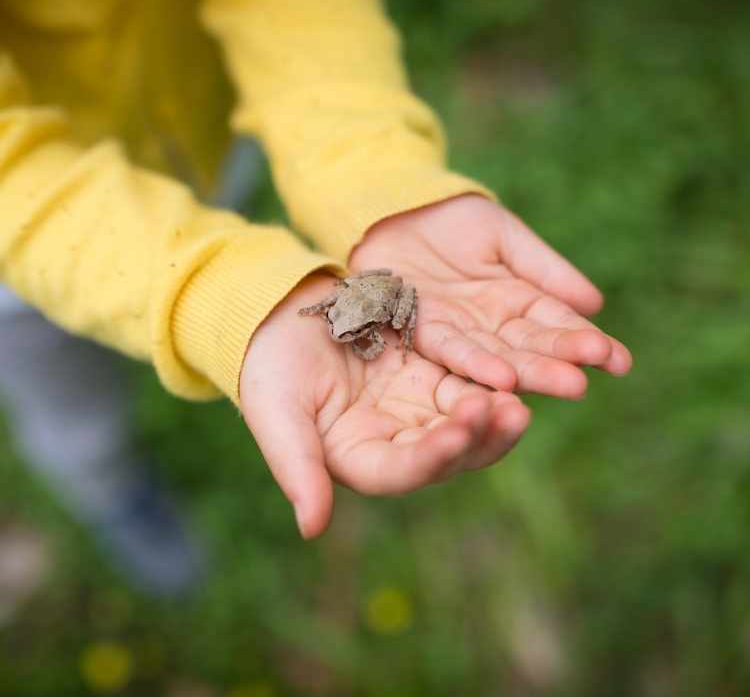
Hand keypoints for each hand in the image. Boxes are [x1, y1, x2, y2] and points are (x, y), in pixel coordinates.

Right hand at [240, 273, 529, 538]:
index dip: (430, 457)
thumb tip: (312, 528)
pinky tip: (511, 371)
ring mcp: (415, 407)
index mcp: (358, 458)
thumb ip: (297, 468)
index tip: (457, 434)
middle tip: (509, 414)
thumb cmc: (270, 366)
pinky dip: (487, 379)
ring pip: (464, 420)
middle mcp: (394, 440)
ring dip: (494, 415)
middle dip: (477, 438)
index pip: (400, 470)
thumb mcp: (278, 413)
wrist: (281, 315)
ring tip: (518, 401)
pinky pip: (465, 380)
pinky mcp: (428, 374)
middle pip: (445, 453)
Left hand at [350, 195, 631, 398]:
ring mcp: (460, 332)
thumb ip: (543, 269)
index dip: (586, 342)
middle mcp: (491, 325)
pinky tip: (504, 379)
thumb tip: (594, 304)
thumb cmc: (451, 222)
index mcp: (517, 300)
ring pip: (500, 356)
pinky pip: (454, 350)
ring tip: (567, 385)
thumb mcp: (503, 236)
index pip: (558, 324)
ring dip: (531, 373)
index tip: (620, 361)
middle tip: (592, 382)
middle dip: (561, 364)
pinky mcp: (424, 332)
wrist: (395, 210)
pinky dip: (479, 365)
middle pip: (531, 348)